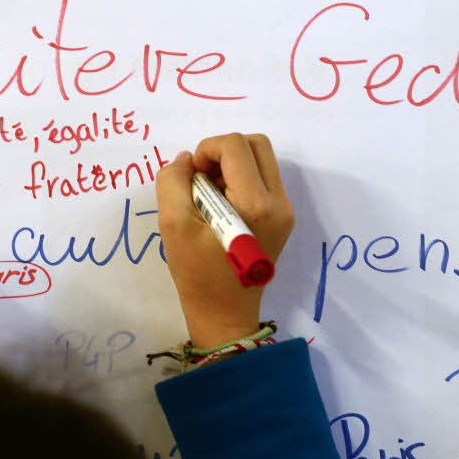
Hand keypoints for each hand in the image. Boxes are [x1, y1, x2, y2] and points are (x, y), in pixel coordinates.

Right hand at [155, 133, 294, 347]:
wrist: (224, 313)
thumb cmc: (197, 275)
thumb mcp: (173, 226)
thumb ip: (173, 183)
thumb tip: (187, 160)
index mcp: (256, 204)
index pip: (234, 146)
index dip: (206, 150)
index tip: (191, 177)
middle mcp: (279, 202)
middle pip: (255, 144)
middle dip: (222, 152)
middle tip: (201, 179)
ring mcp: (285, 210)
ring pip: (261, 159)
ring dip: (231, 165)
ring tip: (209, 195)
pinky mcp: (282, 218)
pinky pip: (263, 180)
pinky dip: (239, 181)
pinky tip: (221, 207)